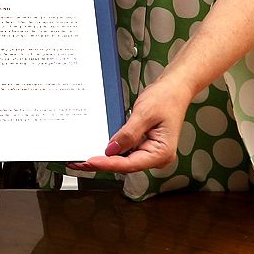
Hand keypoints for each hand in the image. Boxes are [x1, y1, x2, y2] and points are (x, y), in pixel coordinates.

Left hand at [71, 76, 192, 174]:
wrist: (175, 88)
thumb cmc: (166, 98)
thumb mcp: (144, 113)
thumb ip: (128, 134)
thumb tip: (111, 150)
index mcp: (161, 152)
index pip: (130, 164)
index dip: (108, 164)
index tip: (90, 162)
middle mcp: (157, 157)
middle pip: (125, 165)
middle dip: (102, 164)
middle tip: (78, 163)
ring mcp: (150, 152)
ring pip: (123, 160)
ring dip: (104, 159)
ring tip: (82, 159)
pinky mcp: (144, 145)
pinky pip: (125, 151)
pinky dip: (111, 151)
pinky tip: (96, 149)